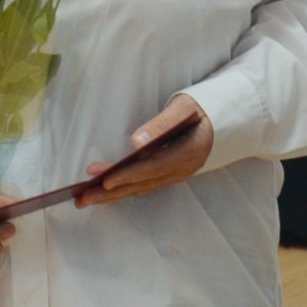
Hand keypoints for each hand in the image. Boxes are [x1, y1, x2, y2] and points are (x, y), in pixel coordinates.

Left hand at [76, 95, 212, 207]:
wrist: (224, 121)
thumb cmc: (201, 109)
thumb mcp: (184, 108)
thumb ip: (161, 124)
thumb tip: (136, 141)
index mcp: (186, 154)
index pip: (152, 168)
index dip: (128, 176)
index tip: (104, 181)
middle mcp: (180, 171)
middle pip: (141, 184)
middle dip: (110, 192)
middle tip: (82, 198)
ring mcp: (175, 175)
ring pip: (140, 188)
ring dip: (112, 194)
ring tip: (85, 199)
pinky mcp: (169, 175)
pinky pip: (143, 185)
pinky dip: (123, 189)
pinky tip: (105, 191)